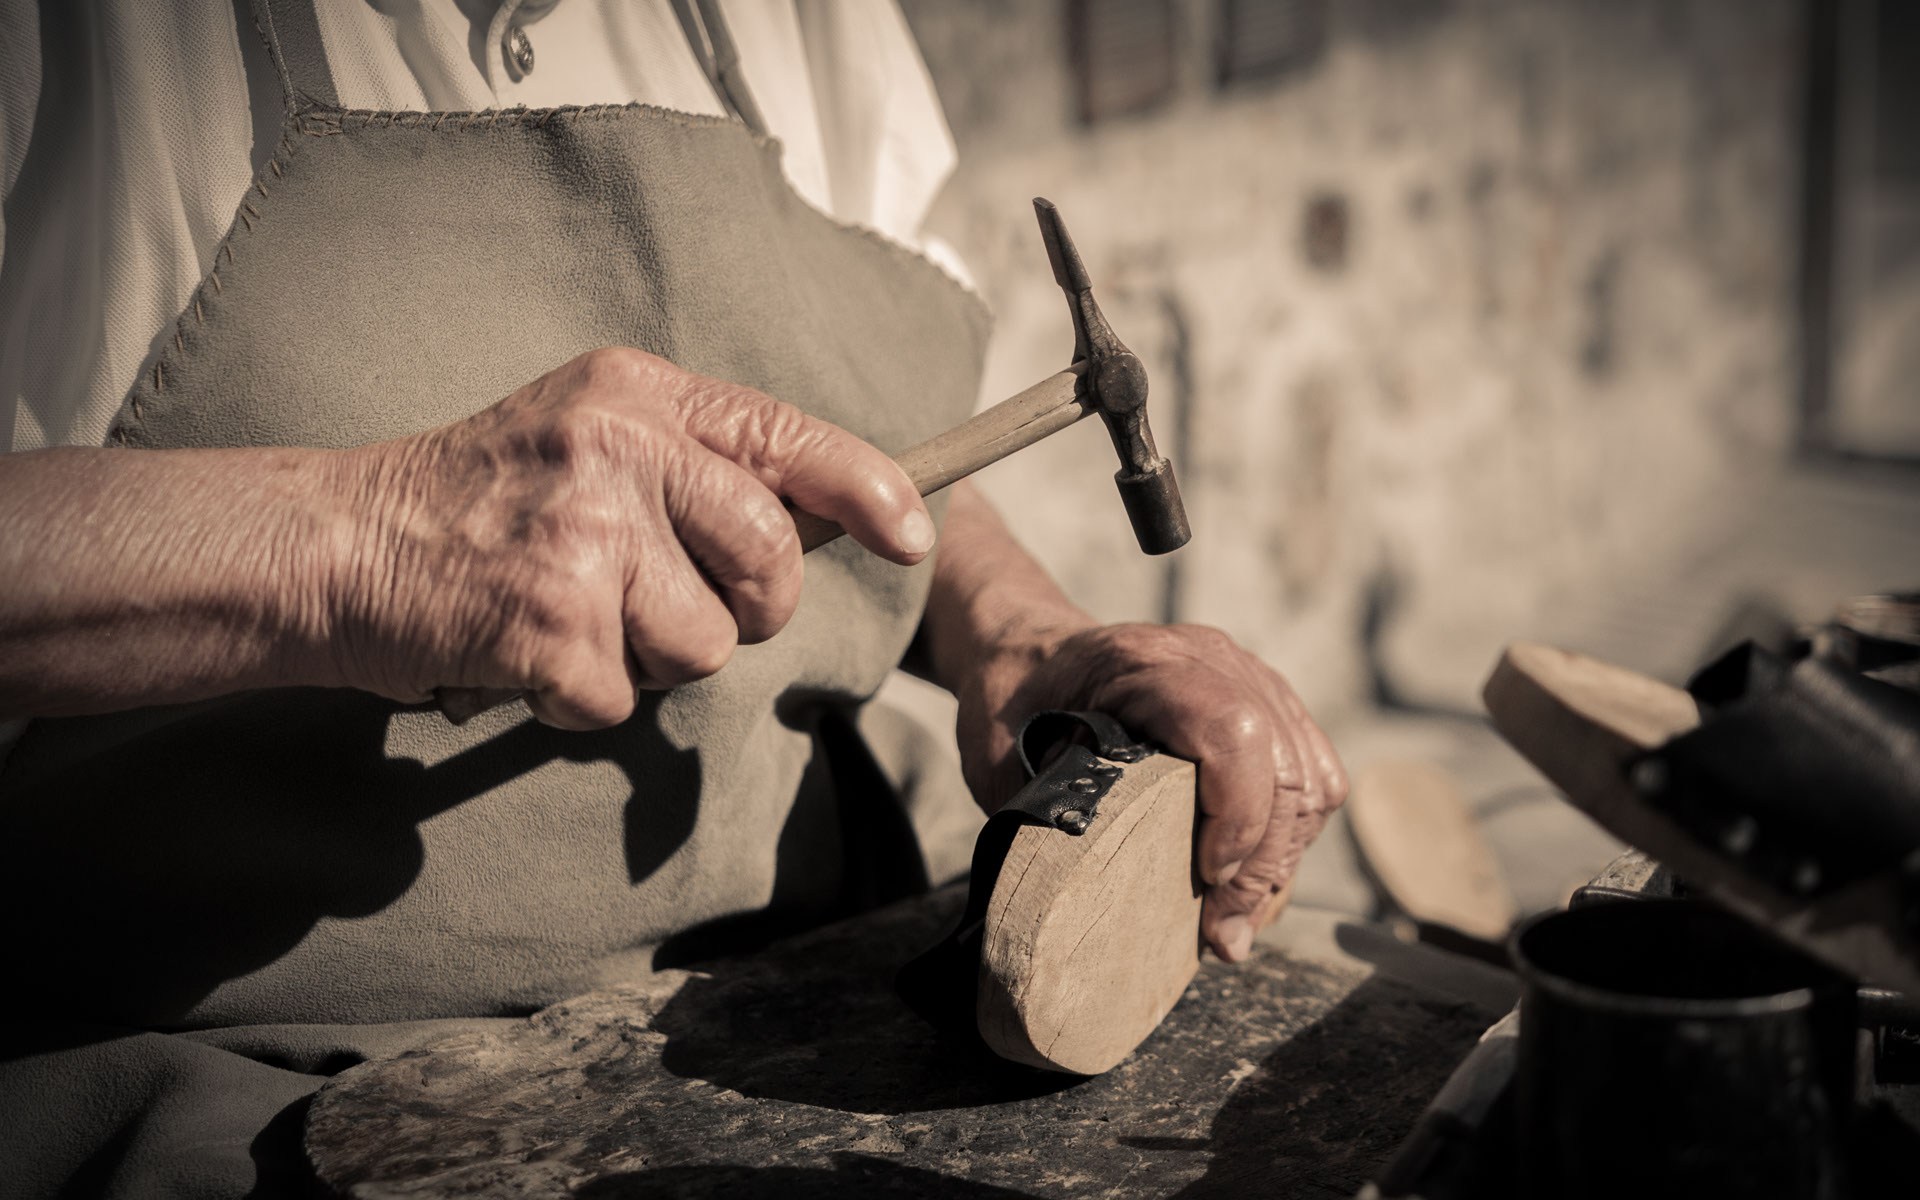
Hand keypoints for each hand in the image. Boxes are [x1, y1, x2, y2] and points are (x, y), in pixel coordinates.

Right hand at [330, 346, 933, 727]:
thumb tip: (828, 521)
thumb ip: (692, 464)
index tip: (914, 535)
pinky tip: (526, 654)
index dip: (870, 489)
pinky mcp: (550, 623)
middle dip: (745, 607)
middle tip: (667, 602)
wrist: (337, 546)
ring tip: (574, 617)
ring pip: (705, 647)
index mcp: (637, 395)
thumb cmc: (474, 501)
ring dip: (648, 659)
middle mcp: (618, 450)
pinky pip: (625, 699)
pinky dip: (579, 700)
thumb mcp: (585, 436)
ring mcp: (584, 536)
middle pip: (772, 561)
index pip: (788, 436)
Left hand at [953, 620, 1347, 962]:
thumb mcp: (1002, 759)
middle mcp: (1214, 661)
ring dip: (1281, 860)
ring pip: (1310, 780)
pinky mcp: (1268, 704)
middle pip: (1284, 769)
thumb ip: (1045, 818)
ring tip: (1233, 918)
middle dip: (1261, 866)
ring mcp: (1251, 678)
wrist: (1031, 656)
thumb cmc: (1012, 707)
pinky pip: (1315, 775)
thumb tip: (1094, 907)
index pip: (1233, 731)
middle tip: (1222, 935)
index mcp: (1146, 664)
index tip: (1205, 878)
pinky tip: (1249, 875)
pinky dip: (1292, 835)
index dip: (1238, 814)